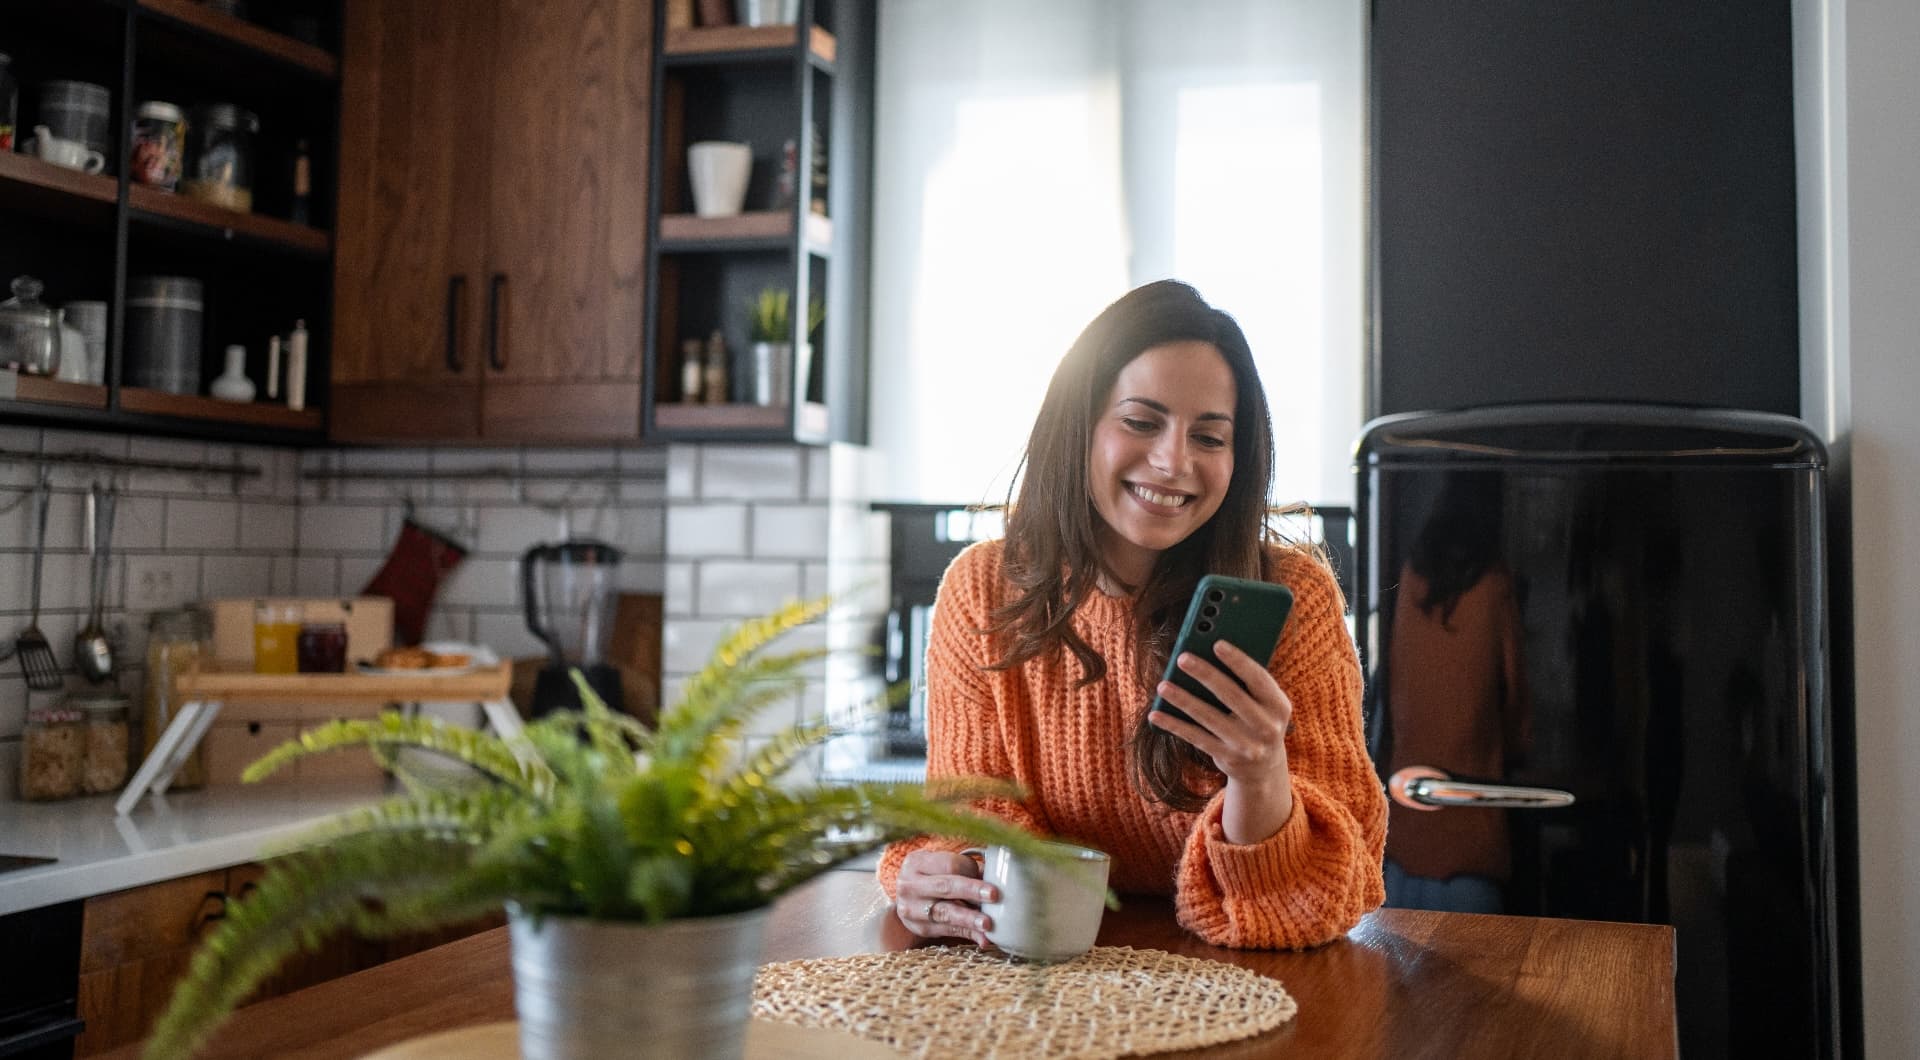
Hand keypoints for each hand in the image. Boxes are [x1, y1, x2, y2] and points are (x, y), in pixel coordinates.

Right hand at [894, 849, 995, 945]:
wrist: (908, 900)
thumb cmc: (931, 879)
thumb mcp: (940, 867)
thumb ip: (966, 869)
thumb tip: (999, 877)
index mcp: (916, 862)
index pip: (949, 864)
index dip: (971, 869)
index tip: (987, 875)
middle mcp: (909, 884)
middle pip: (945, 886)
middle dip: (971, 891)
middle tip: (993, 895)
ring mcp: (911, 908)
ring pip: (945, 912)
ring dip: (969, 918)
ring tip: (988, 923)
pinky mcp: (919, 928)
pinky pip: (947, 931)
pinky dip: (967, 934)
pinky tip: (983, 938)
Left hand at [1147, 640, 1296, 843]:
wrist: (1264, 768)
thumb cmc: (1258, 719)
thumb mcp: (1264, 704)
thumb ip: (1246, 683)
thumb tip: (1207, 655)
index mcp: (1279, 706)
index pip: (1259, 679)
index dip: (1238, 661)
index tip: (1217, 643)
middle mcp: (1267, 727)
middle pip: (1231, 696)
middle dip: (1205, 675)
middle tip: (1183, 658)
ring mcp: (1247, 745)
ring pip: (1208, 718)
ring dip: (1183, 700)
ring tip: (1163, 685)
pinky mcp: (1227, 758)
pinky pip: (1195, 737)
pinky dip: (1174, 725)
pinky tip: (1156, 714)